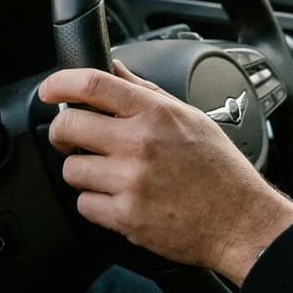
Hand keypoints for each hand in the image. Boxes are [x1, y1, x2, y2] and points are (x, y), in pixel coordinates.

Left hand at [39, 61, 292, 285]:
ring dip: (82, 172)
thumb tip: (114, 69)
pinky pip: (84, 205)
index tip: (49, 90)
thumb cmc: (220, 171)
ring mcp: (131, 182)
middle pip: (69, 126)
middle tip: (72, 138)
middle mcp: (140, 144)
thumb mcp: (188, 116)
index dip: (59, 83)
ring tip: (108, 175)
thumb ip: (145, 91)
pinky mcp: (126, 217)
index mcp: (155, 114)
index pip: (92, 84)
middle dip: (62, 132)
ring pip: (71, 169)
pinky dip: (95, 204)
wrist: (243, 223)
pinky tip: (118, 199)